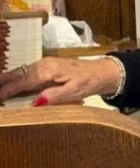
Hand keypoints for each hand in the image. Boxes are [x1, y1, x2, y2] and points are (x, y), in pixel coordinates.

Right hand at [0, 56, 122, 105]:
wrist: (102, 71)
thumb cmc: (89, 81)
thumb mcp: (74, 91)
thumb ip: (54, 96)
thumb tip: (35, 103)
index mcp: (47, 70)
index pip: (22, 81)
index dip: (7, 90)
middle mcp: (43, 65)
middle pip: (17, 74)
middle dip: (3, 82)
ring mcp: (44, 64)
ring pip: (20, 72)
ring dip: (8, 80)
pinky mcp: (47, 67)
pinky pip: (27, 73)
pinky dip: (17, 78)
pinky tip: (12, 84)